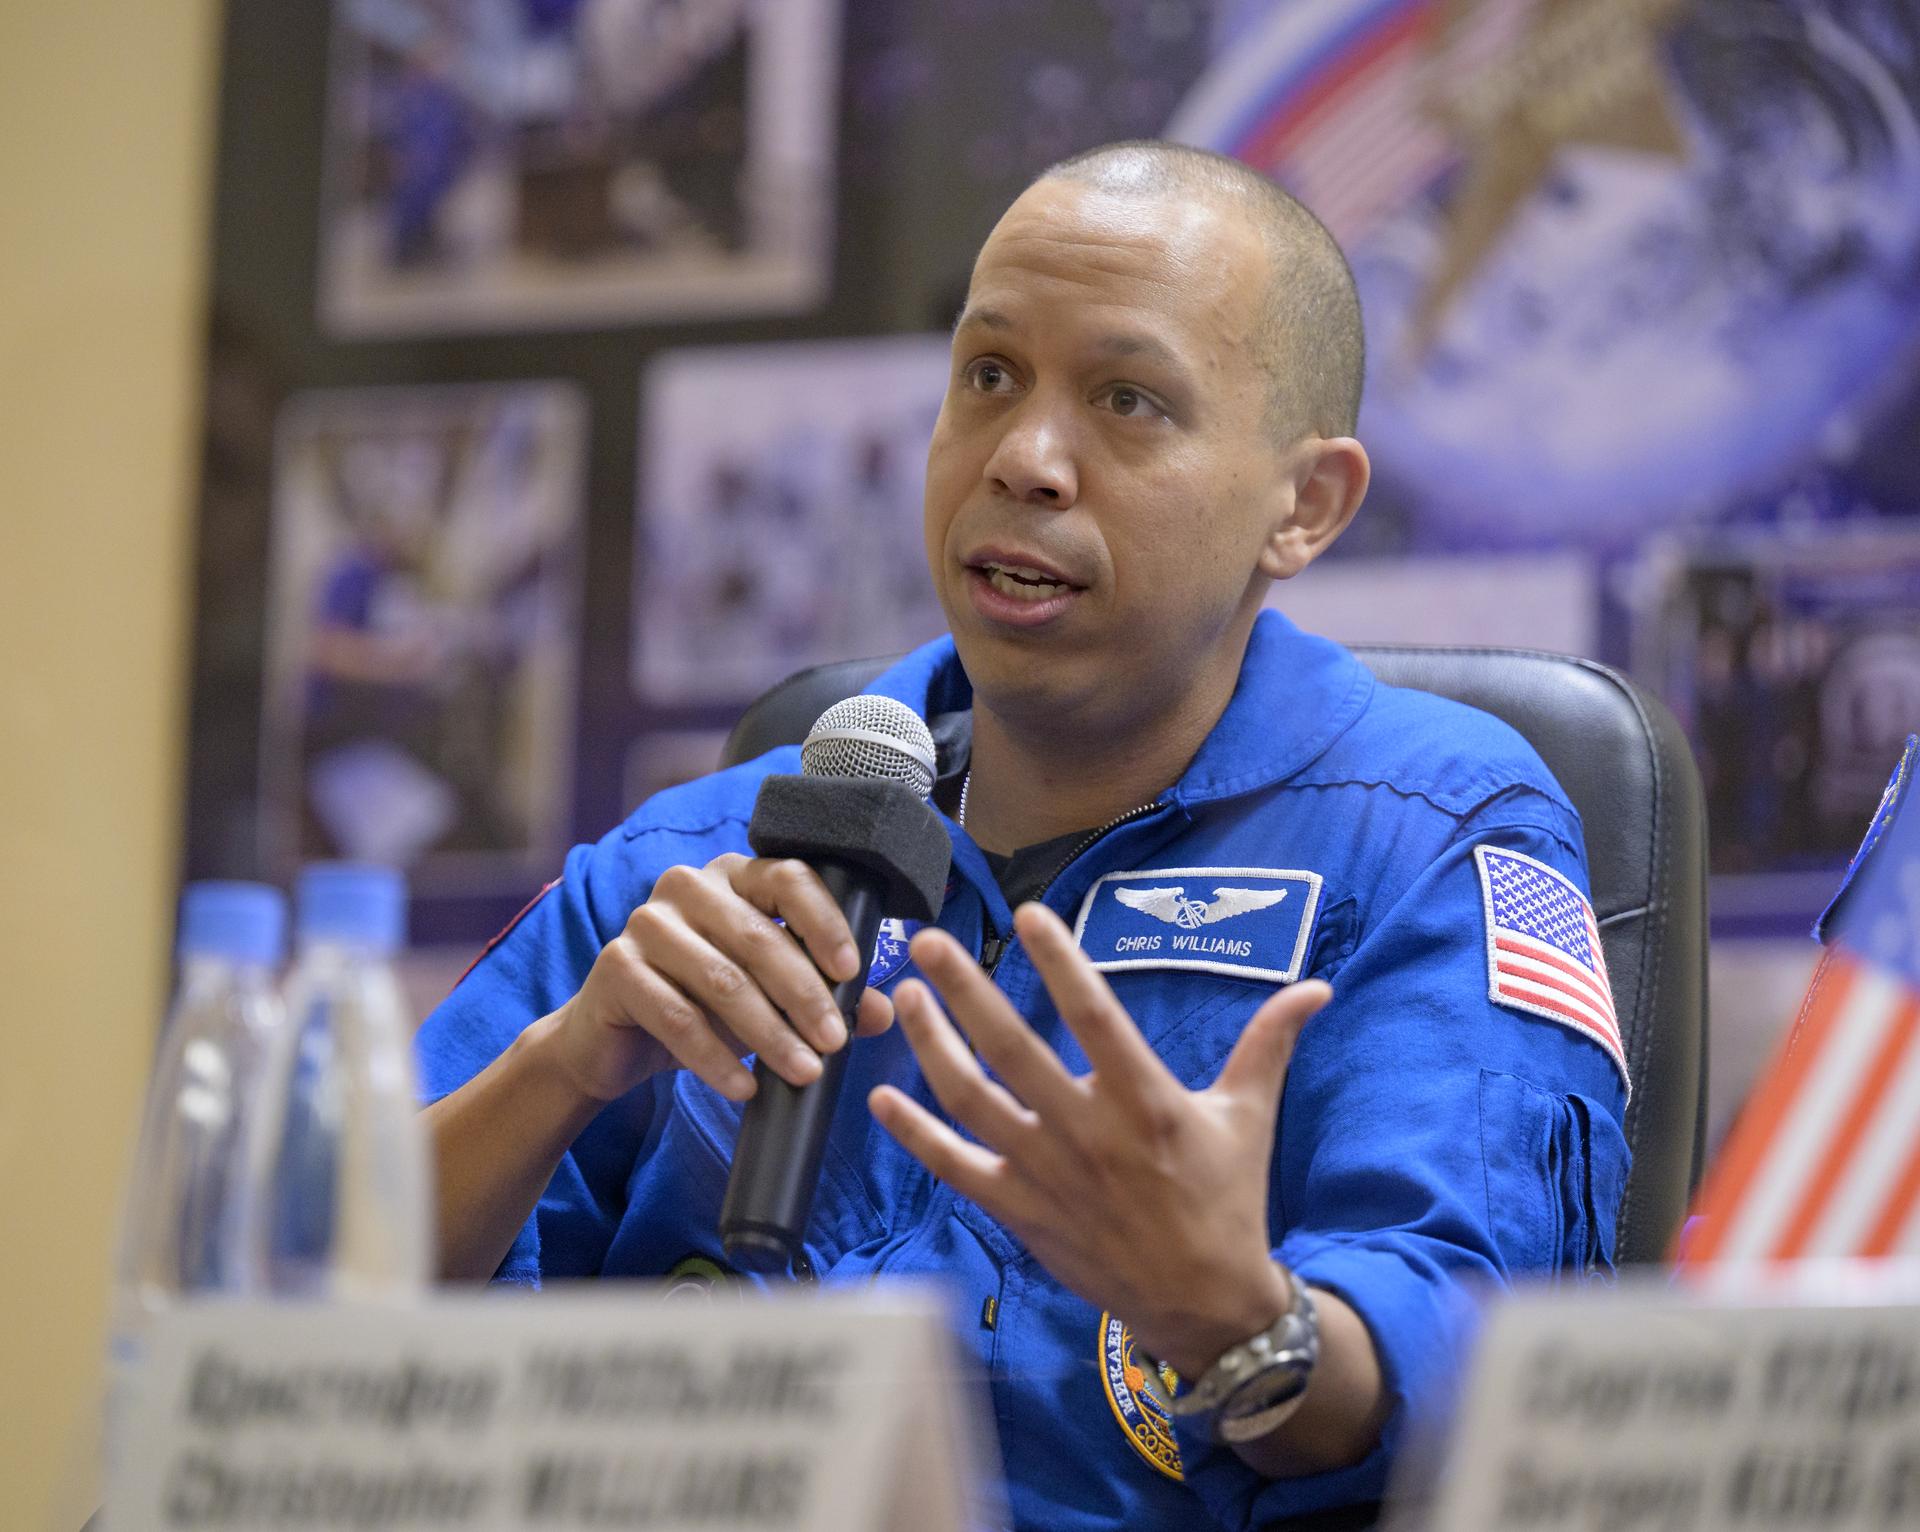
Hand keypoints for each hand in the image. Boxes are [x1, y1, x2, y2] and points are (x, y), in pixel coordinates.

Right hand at [549, 853, 894, 1105]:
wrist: (617, 1039)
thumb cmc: (704, 1004)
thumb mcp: (769, 997)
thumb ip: (826, 996)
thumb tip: (882, 1011)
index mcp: (734, 876)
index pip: (788, 878)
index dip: (824, 922)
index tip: (852, 972)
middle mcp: (687, 885)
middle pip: (759, 938)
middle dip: (804, 995)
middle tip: (835, 1043)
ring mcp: (646, 922)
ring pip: (722, 980)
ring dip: (769, 1034)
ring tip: (804, 1072)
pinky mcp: (616, 967)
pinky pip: (677, 1018)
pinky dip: (716, 1060)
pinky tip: (745, 1090)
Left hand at [868, 901, 1328, 1378]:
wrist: (1205, 1304)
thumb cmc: (1228, 1201)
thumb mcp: (1250, 1117)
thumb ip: (1269, 1044)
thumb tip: (1316, 988)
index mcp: (1144, 1099)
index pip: (1093, 1013)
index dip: (1059, 960)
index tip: (1028, 913)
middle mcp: (1086, 1130)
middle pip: (1011, 1048)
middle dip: (964, 990)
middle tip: (927, 943)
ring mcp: (1045, 1172)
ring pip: (970, 1099)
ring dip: (929, 1046)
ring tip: (905, 999)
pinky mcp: (1018, 1210)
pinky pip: (954, 1166)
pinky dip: (913, 1133)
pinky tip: (879, 1097)